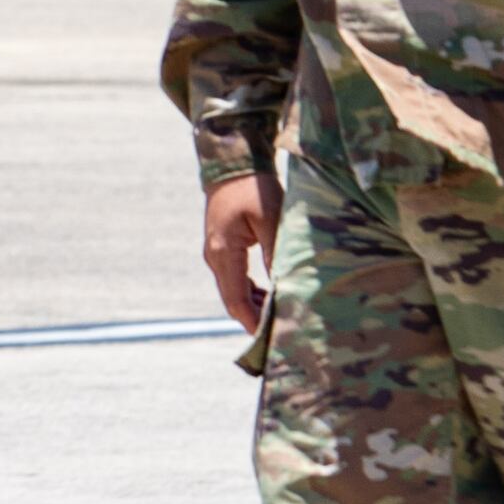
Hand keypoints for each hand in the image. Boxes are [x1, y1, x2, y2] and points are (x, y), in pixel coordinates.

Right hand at [200, 170, 279, 333]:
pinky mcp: (226, 248)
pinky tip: (272, 296)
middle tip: (281, 334)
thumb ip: (277, 250)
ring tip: (281, 319)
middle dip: (255, 318)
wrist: (233, 164)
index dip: (251, 321)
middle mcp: (216, 258)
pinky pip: (238, 278)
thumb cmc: (253, 188)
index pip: (235, 299)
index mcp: (224, 253)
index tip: (269, 339)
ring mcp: (218, 253)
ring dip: (255, 305)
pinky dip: (254, 291)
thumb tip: (286, 283)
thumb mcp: (271, 217)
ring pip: (236, 290)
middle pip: (234, 299)